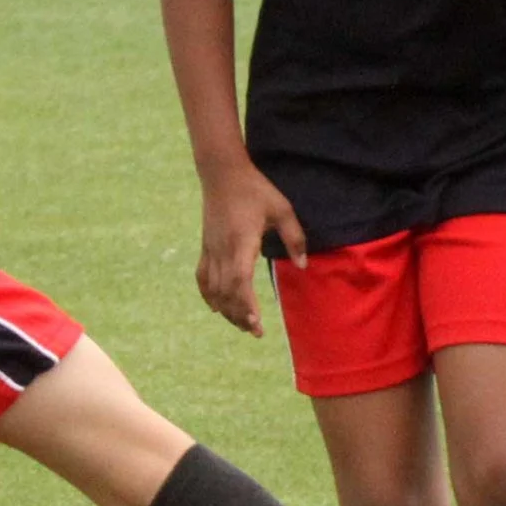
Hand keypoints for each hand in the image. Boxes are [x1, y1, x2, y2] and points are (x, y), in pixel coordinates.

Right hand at [195, 159, 306, 336]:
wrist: (223, 173)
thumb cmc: (256, 190)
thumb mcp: (282, 210)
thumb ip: (295, 238)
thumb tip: (303, 266)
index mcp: (242, 241)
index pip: (240, 281)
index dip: (246, 305)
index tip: (257, 324)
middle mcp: (223, 249)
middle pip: (226, 292)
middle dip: (239, 315)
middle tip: (255, 332)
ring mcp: (211, 249)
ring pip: (214, 289)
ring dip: (227, 310)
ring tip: (243, 325)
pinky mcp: (206, 247)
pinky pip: (203, 277)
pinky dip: (208, 295)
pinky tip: (217, 309)